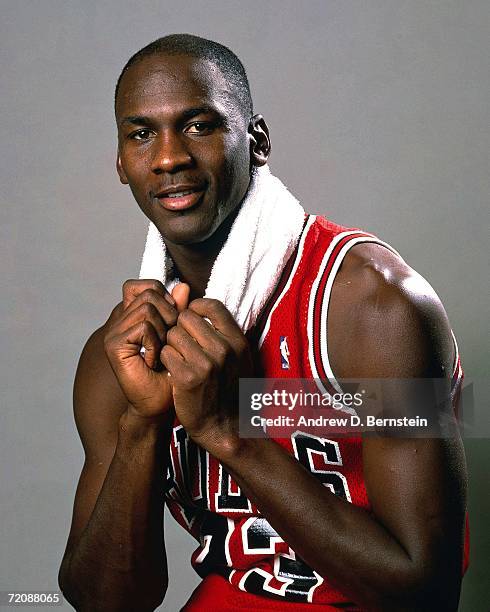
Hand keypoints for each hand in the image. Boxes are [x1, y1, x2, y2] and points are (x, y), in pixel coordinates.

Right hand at [104, 279, 188, 417]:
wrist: (159, 403)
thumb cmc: (170, 372)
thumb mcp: (180, 335)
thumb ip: (179, 310)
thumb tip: (183, 286)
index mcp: (135, 315)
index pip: (148, 286)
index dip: (165, 297)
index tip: (173, 320)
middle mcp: (121, 320)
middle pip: (150, 294)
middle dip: (169, 315)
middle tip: (168, 342)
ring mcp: (115, 331)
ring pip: (147, 309)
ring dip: (162, 332)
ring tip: (160, 352)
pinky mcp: (113, 344)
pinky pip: (143, 327)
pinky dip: (155, 344)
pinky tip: (152, 361)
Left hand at [160, 298, 252, 452]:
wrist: (223, 425)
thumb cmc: (227, 389)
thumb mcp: (236, 357)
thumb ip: (222, 331)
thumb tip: (197, 304)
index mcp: (237, 341)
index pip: (212, 306)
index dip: (195, 307)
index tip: (190, 316)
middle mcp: (224, 349)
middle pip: (187, 317)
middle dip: (179, 328)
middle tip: (182, 344)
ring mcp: (206, 364)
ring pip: (172, 334)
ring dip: (171, 345)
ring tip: (179, 359)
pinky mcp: (187, 377)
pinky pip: (165, 353)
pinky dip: (165, 360)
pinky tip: (174, 371)